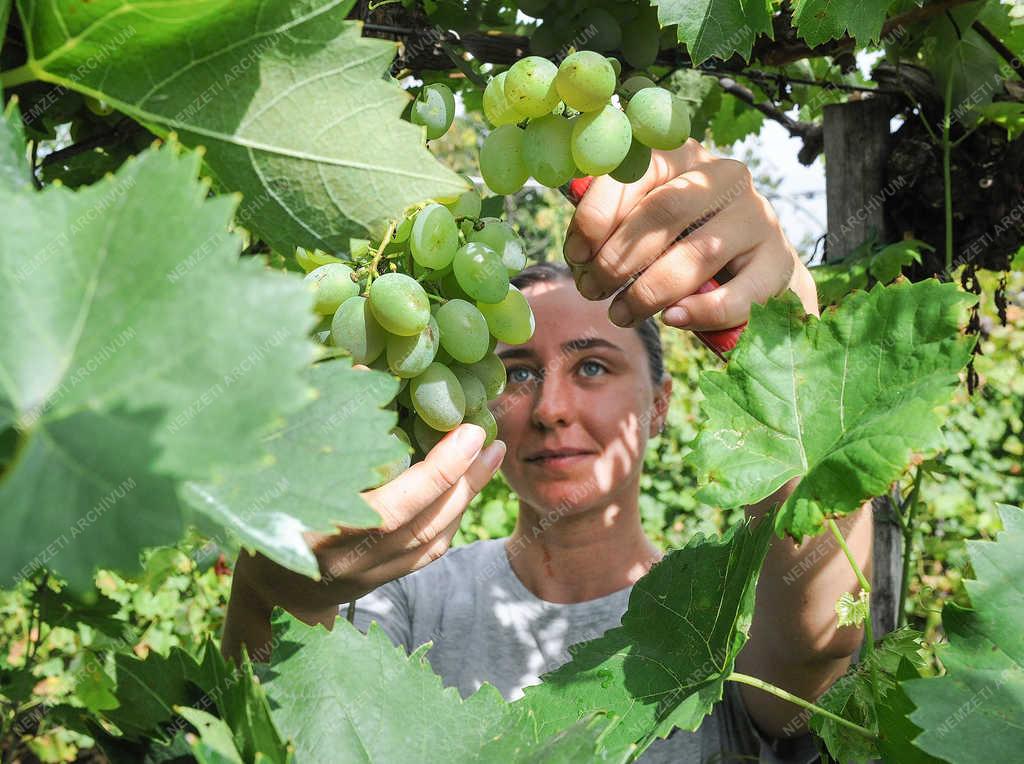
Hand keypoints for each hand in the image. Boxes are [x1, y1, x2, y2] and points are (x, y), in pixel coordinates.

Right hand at [229, 423, 504, 623]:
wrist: (258, 586)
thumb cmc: (255, 510)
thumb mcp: (274, 467)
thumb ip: (318, 425)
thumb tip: (364, 367)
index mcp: (321, 537)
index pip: (396, 509)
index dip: (438, 472)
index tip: (470, 433)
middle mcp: (352, 564)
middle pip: (426, 525)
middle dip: (466, 481)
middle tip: (491, 438)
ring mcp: (369, 579)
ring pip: (433, 540)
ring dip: (466, 497)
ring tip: (489, 458)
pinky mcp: (380, 583)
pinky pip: (428, 552)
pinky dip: (452, 519)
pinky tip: (465, 490)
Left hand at [562, 140, 818, 328]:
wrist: (754, 268)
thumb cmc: (683, 240)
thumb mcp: (648, 220)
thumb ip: (616, 221)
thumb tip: (579, 249)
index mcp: (683, 156)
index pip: (635, 172)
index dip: (597, 215)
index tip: (575, 255)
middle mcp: (725, 177)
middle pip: (663, 212)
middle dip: (618, 259)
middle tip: (592, 291)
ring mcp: (758, 218)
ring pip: (697, 254)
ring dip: (649, 292)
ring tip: (621, 314)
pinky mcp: (777, 263)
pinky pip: (736, 294)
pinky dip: (700, 312)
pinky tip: (672, 319)